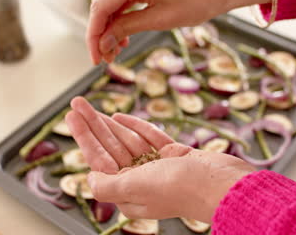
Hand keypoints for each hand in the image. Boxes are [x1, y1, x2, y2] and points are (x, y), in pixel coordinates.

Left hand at [65, 97, 253, 221]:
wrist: (223, 184)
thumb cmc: (181, 188)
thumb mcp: (136, 188)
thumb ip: (107, 185)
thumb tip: (90, 177)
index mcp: (128, 192)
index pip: (99, 160)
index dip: (84, 137)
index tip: (72, 117)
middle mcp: (141, 180)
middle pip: (110, 148)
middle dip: (93, 125)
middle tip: (77, 102)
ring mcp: (158, 167)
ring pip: (128, 141)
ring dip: (111, 123)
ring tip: (92, 106)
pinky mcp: (175, 156)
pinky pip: (150, 139)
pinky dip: (136, 127)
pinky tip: (120, 117)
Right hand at [87, 0, 271, 63]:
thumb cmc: (198, 1)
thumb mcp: (160, 19)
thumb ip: (128, 28)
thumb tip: (104, 42)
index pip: (100, 8)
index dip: (94, 35)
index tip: (96, 58)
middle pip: (101, 4)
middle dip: (101, 33)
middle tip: (105, 59)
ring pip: (111, 3)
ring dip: (110, 27)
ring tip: (116, 51)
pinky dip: (121, 18)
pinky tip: (124, 36)